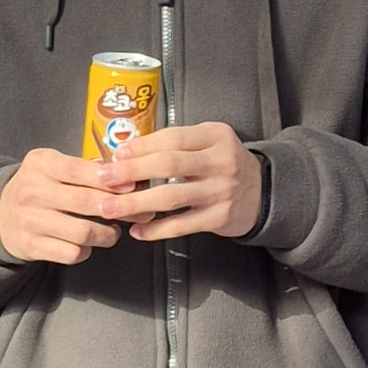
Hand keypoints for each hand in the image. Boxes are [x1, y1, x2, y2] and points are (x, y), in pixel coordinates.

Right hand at [0, 146, 123, 262]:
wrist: (1, 214)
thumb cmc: (40, 187)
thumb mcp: (54, 166)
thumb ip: (86, 169)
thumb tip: (130, 180)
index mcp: (40, 164)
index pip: (80, 170)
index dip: (111, 180)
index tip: (132, 186)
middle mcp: (31, 191)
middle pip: (86, 202)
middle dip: (118, 209)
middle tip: (136, 213)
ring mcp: (30, 220)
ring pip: (83, 232)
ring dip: (107, 235)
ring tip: (113, 231)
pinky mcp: (31, 246)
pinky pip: (72, 253)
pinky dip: (87, 250)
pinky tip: (89, 243)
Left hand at [101, 121, 262, 244]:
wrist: (262, 192)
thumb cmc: (224, 164)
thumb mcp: (209, 142)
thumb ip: (177, 143)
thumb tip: (128, 152)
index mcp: (215, 136)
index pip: (173, 137)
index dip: (142, 146)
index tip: (117, 154)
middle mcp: (220, 161)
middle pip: (169, 164)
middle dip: (132, 172)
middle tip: (104, 178)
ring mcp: (221, 191)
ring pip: (171, 197)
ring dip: (136, 203)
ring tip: (110, 208)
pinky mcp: (219, 217)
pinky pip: (182, 225)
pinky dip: (156, 229)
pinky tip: (138, 231)